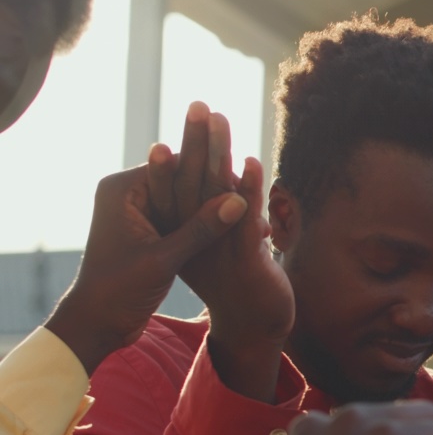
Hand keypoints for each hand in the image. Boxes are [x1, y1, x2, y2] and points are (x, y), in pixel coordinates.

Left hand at [44, 141, 247, 374]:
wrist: (98, 321)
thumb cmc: (120, 290)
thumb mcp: (164, 259)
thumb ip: (200, 228)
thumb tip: (239, 200)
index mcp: (123, 189)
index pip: (176, 163)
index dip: (212, 170)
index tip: (243, 183)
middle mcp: (129, 193)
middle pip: (184, 178)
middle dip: (219, 191)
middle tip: (253, 202)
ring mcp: (139, 211)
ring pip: (188, 199)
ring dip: (217, 208)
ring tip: (254, 220)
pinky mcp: (150, 229)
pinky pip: (185, 217)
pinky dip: (208, 224)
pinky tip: (238, 232)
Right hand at [153, 108, 294, 401]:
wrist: (257, 329)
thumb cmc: (239, 282)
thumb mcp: (219, 246)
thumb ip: (216, 216)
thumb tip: (225, 177)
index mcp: (182, 238)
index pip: (174, 189)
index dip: (176, 154)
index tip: (181, 121)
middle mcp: (194, 242)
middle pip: (191, 183)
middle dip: (195, 142)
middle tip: (199, 105)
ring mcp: (218, 252)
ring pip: (215, 196)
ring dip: (218, 155)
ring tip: (219, 119)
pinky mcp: (245, 263)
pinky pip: (244, 220)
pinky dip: (248, 189)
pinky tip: (252, 160)